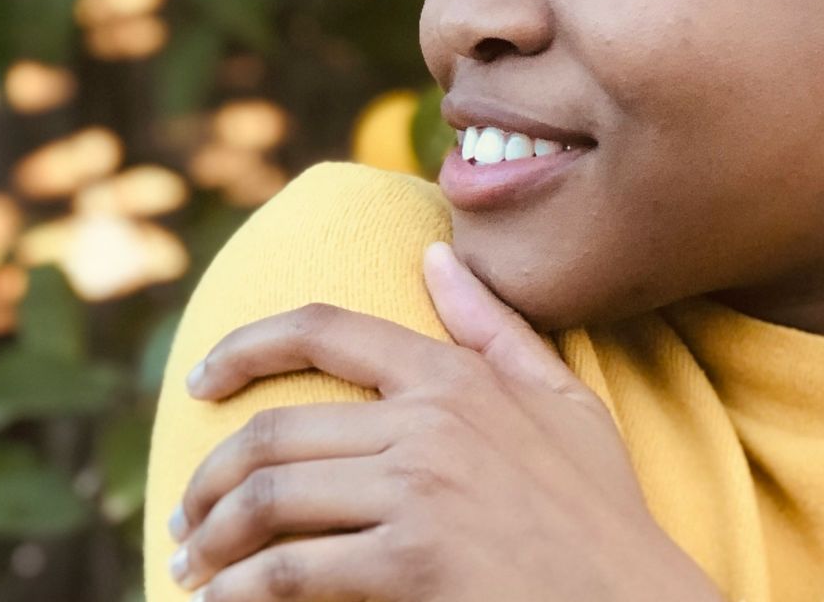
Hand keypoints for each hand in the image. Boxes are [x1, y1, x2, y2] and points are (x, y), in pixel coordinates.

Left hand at [167, 241, 726, 600]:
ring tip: (197, 566)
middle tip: (189, 517)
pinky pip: (289, 570)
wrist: (633, 600)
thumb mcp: (565, 402)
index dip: (245, 348)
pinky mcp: (410, 560)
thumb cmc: (600, 511)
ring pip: (269, 499)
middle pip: (273, 432)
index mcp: (458, 376)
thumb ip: (495, 330)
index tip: (199, 382)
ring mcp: (419, 490)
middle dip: (211, 480)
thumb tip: (434, 256)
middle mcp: (431, 421)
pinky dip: (241, 592)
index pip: (324, 329)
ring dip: (213, 538)